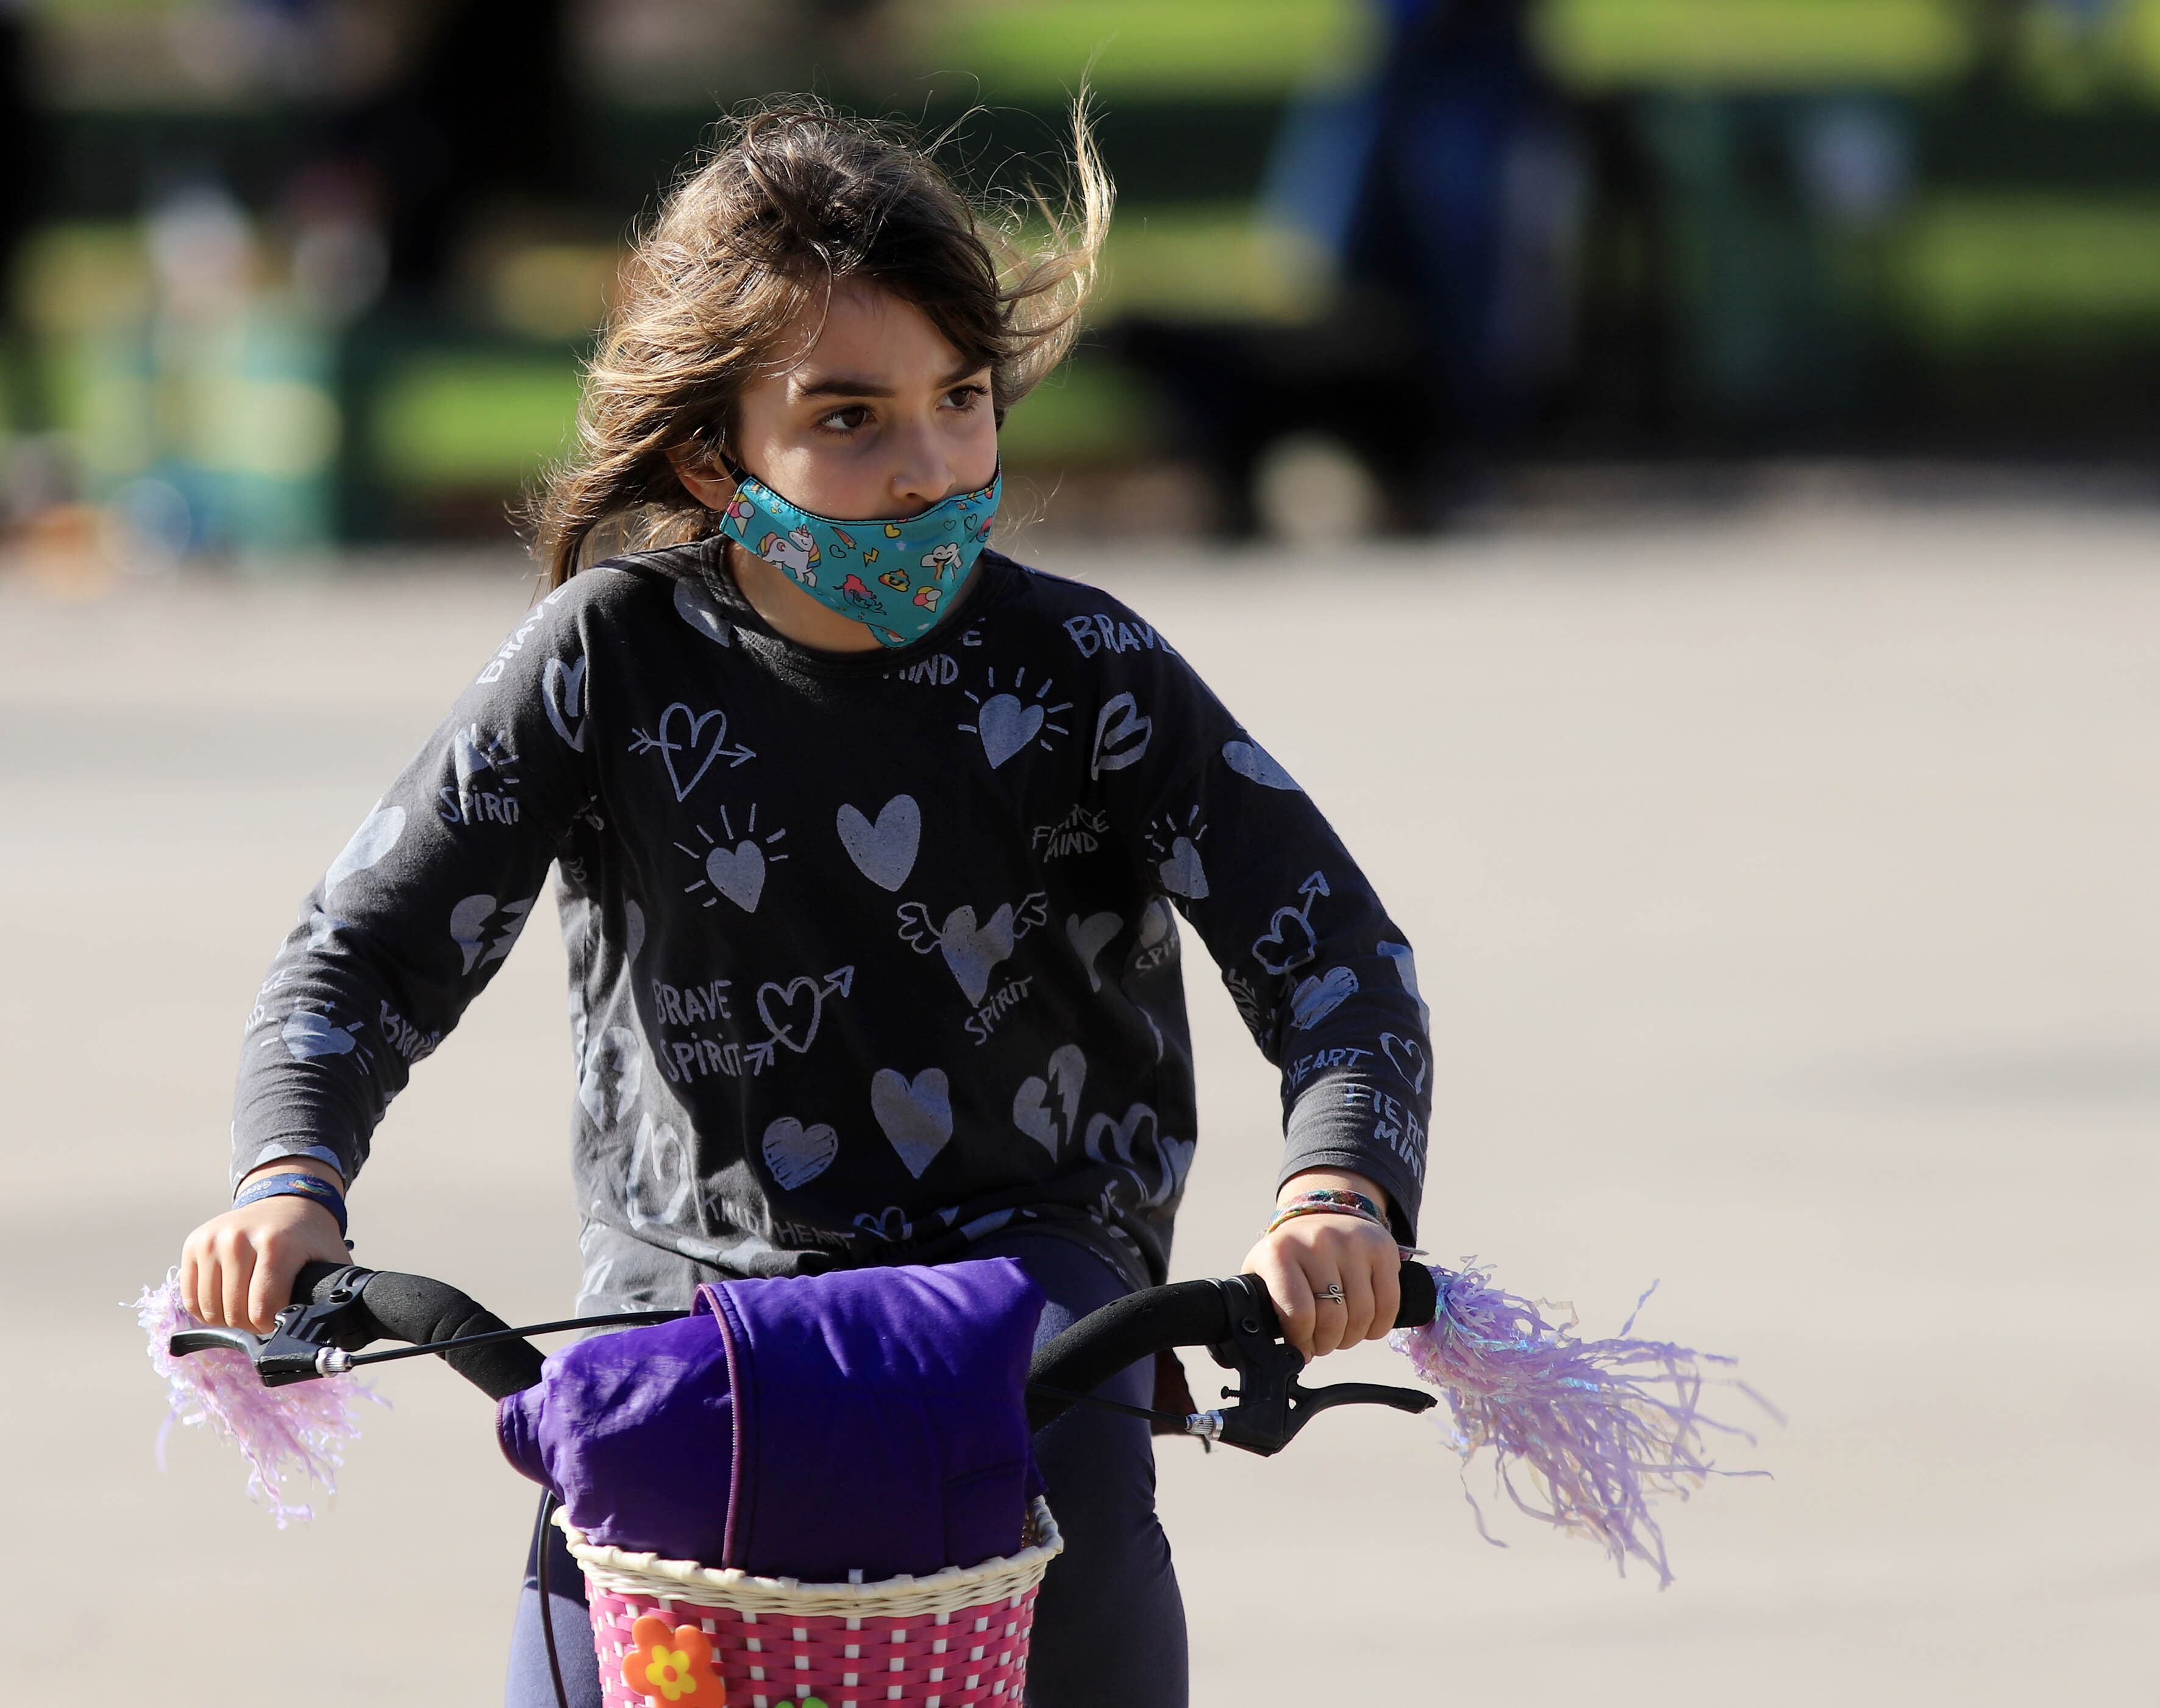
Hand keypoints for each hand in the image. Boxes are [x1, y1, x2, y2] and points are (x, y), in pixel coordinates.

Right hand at [179, 1163, 349, 1334]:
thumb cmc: (310, 1238)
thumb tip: (335, 1336)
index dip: (272, 1325)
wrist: (287, 1200)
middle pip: (234, 1313)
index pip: (262, 1310)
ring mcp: (213, 1239)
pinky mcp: (195, 1243)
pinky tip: (228, 1300)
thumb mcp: (331, 1260)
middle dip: (252, 1324)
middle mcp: (239, 1238)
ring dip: (229, 1319)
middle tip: (266, 1314)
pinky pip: (190, 1298)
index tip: (282, 1317)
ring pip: (209, 1310)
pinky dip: (207, 1309)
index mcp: (277, 1244)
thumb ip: (334, 1295)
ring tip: (249, 1306)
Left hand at [1240, 1169, 1401, 1359]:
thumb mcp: (1264, 1272)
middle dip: (1326, 1343)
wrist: (1323, 1214)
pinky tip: (1366, 1326)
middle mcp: (1318, 1242)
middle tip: (1321, 1343)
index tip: (1300, 1346)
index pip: (1297, 1314)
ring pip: (1362, 1316)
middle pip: (1332, 1320)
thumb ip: (1261, 1306)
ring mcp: (1352, 1242)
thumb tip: (1262, 1353)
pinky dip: (1378, 1326)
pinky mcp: (1381, 1247)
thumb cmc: (1290, 1255)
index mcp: (1281, 1252)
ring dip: (1351, 1337)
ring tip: (1341, 1334)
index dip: (1301, 1341)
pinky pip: (1389, 1304)